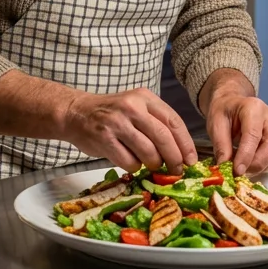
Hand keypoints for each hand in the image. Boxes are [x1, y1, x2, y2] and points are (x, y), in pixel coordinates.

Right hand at [61, 88, 197, 172]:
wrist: (76, 112)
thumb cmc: (111, 113)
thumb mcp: (135, 106)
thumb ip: (156, 122)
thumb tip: (181, 152)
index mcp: (144, 97)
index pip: (173, 121)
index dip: (185, 143)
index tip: (191, 159)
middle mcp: (132, 107)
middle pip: (163, 138)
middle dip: (174, 159)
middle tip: (177, 170)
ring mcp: (117, 123)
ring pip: (148, 152)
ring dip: (154, 164)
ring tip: (152, 165)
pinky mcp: (104, 140)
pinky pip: (130, 162)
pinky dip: (134, 167)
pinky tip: (131, 162)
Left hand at [205, 81, 267, 176]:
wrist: (233, 105)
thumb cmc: (225, 112)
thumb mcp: (215, 124)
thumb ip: (221, 145)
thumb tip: (224, 166)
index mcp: (253, 108)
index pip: (253, 134)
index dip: (246, 155)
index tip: (237, 170)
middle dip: (257, 163)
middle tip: (241, 173)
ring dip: (264, 166)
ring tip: (245, 168)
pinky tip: (255, 164)